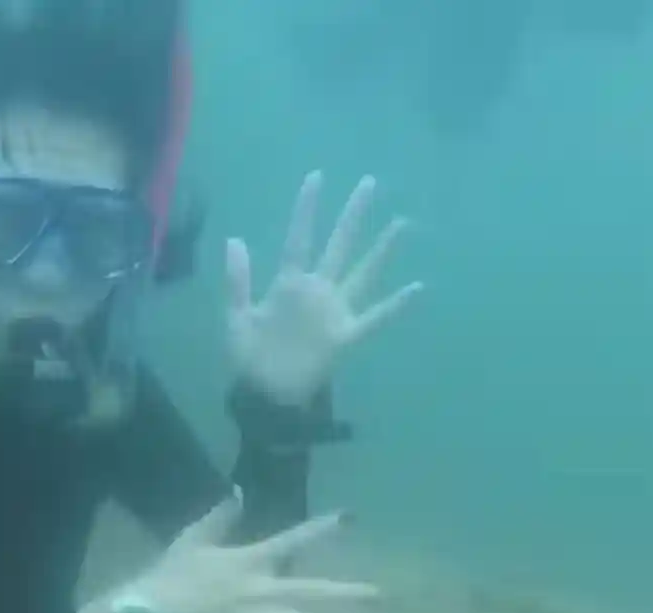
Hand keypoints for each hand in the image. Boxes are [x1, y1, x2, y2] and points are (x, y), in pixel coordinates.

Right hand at [101, 492, 376, 612]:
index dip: (320, 529)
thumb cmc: (168, 575)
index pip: (292, 541)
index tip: (347, 519)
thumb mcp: (192, 538)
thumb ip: (220, 515)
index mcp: (249, 560)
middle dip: (344, 593)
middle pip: (309, 590)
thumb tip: (238, 490)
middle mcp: (259, 589)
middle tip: (376, 594)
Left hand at [225, 171, 424, 406]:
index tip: (316, 176)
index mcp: (289, 284)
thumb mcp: (236, 317)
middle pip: (338, 245)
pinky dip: (396, 305)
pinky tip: (417, 288)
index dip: (306, 208)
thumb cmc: (249, 359)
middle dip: (352, 215)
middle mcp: (317, 291)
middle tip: (370, 182)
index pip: (300, 238)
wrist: (263, 396)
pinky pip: (375, 318)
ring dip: (382, 250)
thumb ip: (238, 279)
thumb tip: (235, 238)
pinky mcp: (345, 337)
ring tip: (402, 224)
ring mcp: (334, 312)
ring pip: (363, 273)